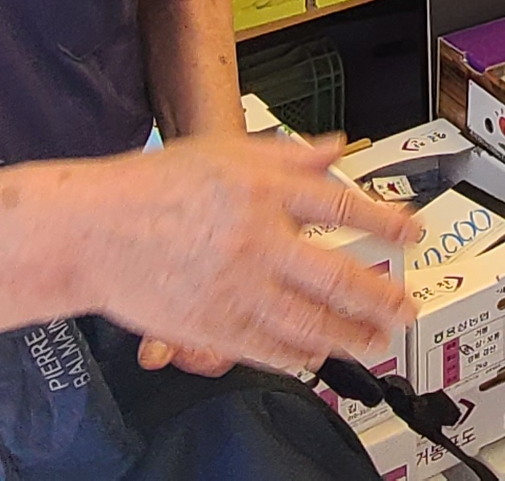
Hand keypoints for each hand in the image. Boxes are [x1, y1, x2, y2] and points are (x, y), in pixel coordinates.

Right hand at [71, 135, 415, 378]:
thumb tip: (333, 148)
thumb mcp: (224, 150)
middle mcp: (259, 238)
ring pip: (312, 321)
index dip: (385, 221)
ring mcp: (239, 287)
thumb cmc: (152, 188)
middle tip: (405, 307)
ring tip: (375, 340)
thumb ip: (287, 154)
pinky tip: (317, 356)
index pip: (342, 205)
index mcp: (264, 189)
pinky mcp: (216, 324)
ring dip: (352, 335)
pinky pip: (272, 348)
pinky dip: (301, 356)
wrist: (93, 230)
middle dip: (382, 297)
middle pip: (339, 275)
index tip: (411, 233)